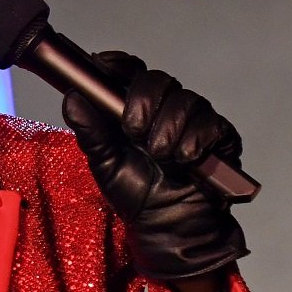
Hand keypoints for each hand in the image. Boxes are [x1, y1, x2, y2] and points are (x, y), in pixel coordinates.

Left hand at [60, 51, 248, 282]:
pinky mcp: (220, 136)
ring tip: (160, 155)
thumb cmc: (137, 193)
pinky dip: (194, 139)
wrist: (169, 227)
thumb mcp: (105, 164)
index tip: (103, 65)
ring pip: (186, 100)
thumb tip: (72, 98)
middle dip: (143, 101)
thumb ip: (90, 132)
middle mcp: (166, 107)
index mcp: (136, 108)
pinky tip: (184, 158)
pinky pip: (211, 124)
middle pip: (158, 80)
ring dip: (168, 128)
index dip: (117, 64)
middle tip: (134, 131)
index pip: (129, 72)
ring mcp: (194, 120)